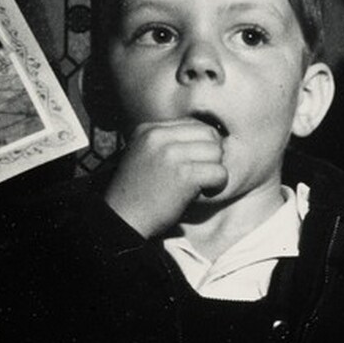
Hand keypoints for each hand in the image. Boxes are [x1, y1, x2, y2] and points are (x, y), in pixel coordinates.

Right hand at [104, 119, 226, 237]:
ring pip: (217, 152)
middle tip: (202, 173)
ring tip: (200, 184)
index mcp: (149, 130)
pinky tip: (202, 193)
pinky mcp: (183, 174)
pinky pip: (220, 173)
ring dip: (215, 171)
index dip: (202, 144)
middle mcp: (159, 136)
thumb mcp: (146, 155)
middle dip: (212, 155)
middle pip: (209, 134)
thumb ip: (170, 143)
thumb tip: (210, 138)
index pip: (194, 124)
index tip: (195, 162)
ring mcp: (171, 154)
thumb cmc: (139, 192)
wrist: (123, 218)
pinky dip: (217, 186)